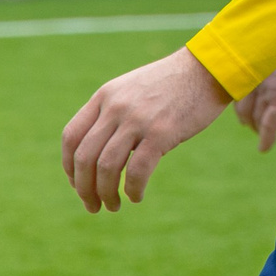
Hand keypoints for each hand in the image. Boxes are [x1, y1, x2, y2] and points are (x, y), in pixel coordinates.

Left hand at [61, 46, 230, 211]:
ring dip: (105, 194)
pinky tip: (136, 196)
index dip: (69, 167)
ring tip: (113, 206)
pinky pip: (137, 171)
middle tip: (93, 206)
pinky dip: (132, 190)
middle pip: (85, 157)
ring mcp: (138, 119)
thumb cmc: (171, 84)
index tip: (78, 184)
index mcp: (105, 96)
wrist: (206, 69)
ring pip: (106, 167)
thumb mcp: (131, 90)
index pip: (71, 137)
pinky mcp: (162, 132)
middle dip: (84, 189)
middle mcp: (116, 107)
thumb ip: (112, 114)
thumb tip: (100, 155)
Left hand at [233, 60, 275, 153]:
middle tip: (251, 125)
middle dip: (246, 119)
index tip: (243, 110)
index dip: (240, 104)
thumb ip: (267, 67)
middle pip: (243, 108)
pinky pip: (268, 125)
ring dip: (257, 129)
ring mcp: (266, 92)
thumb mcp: (274, 55)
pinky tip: (264, 148)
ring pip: (255, 118)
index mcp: (251, 69)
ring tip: (262, 137)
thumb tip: (271, 76)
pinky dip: (266, 138)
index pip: (237, 92)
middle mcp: (254, 81)